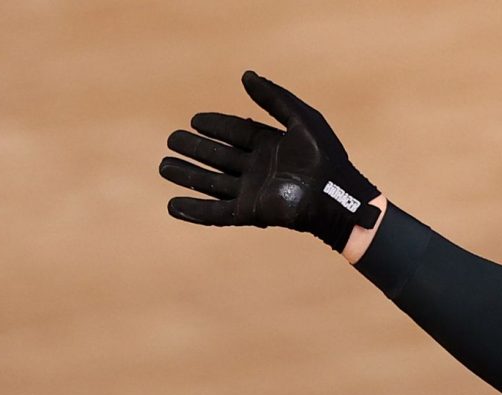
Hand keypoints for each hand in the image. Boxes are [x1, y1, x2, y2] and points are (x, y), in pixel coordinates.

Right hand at [159, 70, 380, 251]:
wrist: (336, 195)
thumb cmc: (326, 156)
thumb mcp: (301, 118)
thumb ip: (273, 98)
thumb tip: (245, 75)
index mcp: (271, 146)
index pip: (235, 133)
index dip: (215, 126)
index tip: (194, 120)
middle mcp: (259, 169)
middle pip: (219, 157)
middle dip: (194, 149)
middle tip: (171, 140)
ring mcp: (253, 191)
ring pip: (212, 183)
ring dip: (188, 176)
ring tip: (164, 167)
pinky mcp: (251, 212)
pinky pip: (217, 212)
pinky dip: (195, 210)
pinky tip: (173, 206)